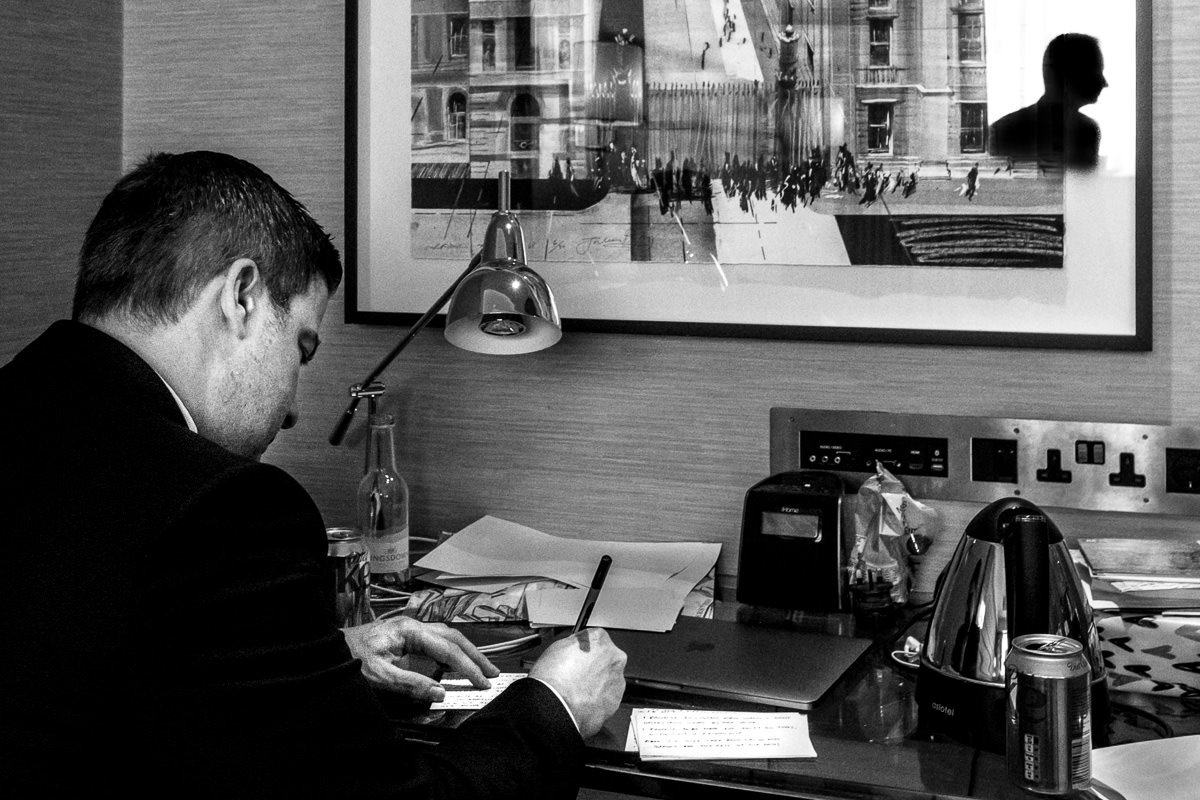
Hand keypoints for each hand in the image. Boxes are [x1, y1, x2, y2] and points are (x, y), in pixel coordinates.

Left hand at [341, 616, 498, 701]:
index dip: (468, 667)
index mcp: (409, 631)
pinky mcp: (404, 637)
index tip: (482, 683)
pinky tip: (456, 664)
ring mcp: (409, 630)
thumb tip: (441, 693)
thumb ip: (412, 684)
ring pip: (446, 637)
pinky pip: (435, 642)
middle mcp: (413, 626)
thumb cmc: (348, 660)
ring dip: (466, 652)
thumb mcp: (379, 676)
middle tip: (492, 674)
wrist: (326, 650)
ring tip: (481, 668)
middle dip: (475, 656)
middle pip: (453, 637)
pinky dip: (452, 652)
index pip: (448, 649)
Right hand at [529, 628, 625, 737]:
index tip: (578, 657)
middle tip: (576, 675)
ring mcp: (617, 679)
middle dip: (594, 666)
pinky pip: (608, 696)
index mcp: (600, 639)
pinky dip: (598, 698)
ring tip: (577, 690)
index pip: (596, 639)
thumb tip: (576, 648)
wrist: (556, 708)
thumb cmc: (553, 679)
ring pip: (608, 678)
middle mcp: (614, 657)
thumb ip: (574, 644)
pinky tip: (582, 700)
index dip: (584, 650)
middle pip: (606, 658)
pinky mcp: (616, 700)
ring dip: (597, 682)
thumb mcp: (556, 647)